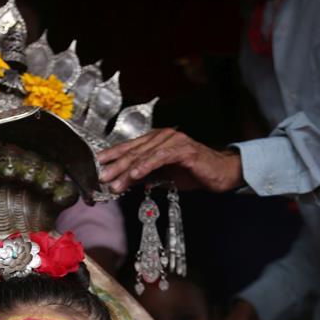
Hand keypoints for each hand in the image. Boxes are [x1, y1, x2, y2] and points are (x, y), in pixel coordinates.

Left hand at [97, 129, 242, 193]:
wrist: (220, 173)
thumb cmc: (193, 173)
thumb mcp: (164, 176)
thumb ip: (146, 176)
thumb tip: (126, 182)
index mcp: (157, 140)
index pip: (131, 147)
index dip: (113, 155)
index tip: (99, 165)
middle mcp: (164, 136)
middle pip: (134, 151)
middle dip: (116, 165)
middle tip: (102, 177)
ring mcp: (174, 141)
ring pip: (144, 155)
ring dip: (128, 170)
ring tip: (115, 183)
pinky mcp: (184, 150)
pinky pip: (160, 158)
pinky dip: (146, 166)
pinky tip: (135, 175)